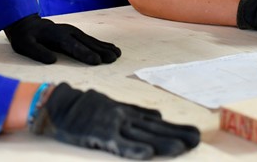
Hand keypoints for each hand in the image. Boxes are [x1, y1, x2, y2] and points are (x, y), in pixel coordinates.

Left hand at [4, 14, 120, 64]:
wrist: (27, 24)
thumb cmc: (26, 37)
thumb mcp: (25, 46)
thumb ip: (38, 52)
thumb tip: (52, 60)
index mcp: (57, 36)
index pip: (73, 47)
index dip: (85, 54)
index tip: (97, 61)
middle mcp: (69, 32)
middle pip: (87, 43)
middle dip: (101, 51)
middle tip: (113, 59)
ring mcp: (73, 32)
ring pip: (91, 40)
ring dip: (105, 47)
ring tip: (117, 54)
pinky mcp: (76, 33)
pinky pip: (91, 39)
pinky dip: (102, 44)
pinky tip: (111, 48)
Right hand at [31, 83, 199, 159]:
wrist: (60, 103)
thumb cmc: (86, 106)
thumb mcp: (114, 105)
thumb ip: (136, 112)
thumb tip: (158, 116)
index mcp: (128, 111)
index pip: (156, 123)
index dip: (175, 128)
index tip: (194, 133)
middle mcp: (124, 117)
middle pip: (154, 129)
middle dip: (176, 135)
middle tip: (196, 140)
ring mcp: (113, 125)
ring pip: (142, 135)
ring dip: (162, 142)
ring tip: (181, 148)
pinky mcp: (100, 134)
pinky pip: (119, 144)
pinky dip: (133, 149)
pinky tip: (148, 154)